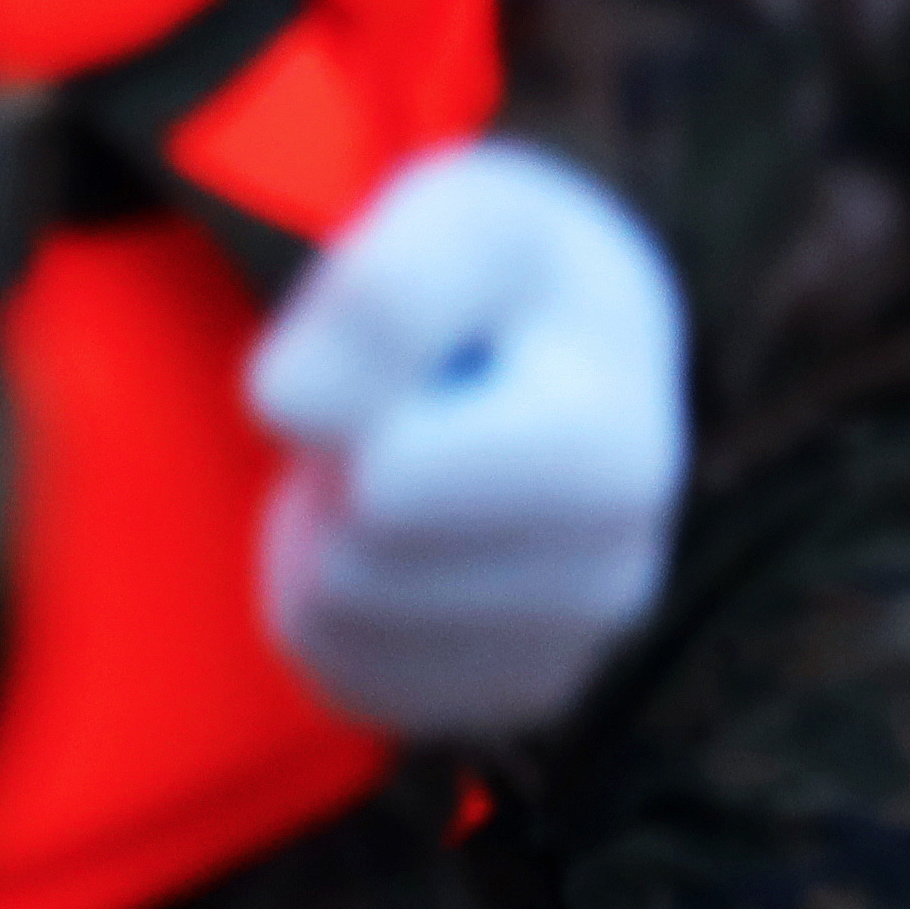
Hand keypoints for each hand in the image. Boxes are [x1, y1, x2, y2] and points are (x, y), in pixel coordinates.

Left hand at [243, 141, 686, 738]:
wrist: (573, 342)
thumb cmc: (503, 270)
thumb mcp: (457, 210)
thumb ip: (379, 285)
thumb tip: (292, 409)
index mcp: (617, 458)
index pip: (387, 488)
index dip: (350, 399)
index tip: (412, 356)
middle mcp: (614, 579)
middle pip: (351, 573)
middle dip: (337, 476)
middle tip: (396, 410)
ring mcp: (566, 652)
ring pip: (333, 634)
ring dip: (326, 534)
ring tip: (397, 463)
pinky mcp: (505, 698)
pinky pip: (341, 680)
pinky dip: (335, 602)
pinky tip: (397, 533)